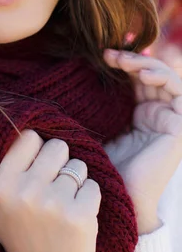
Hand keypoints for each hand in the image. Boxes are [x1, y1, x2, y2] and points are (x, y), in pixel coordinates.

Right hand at [0, 131, 100, 251]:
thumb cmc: (16, 241)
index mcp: (4, 185)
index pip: (30, 138)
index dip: (38, 149)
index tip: (39, 165)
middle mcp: (28, 191)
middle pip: (58, 147)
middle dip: (60, 162)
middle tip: (55, 184)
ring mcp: (55, 203)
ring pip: (79, 166)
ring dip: (76, 181)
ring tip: (65, 202)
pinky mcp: (81, 216)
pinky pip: (93, 187)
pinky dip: (89, 198)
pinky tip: (77, 214)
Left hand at [103, 49, 181, 233]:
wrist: (113, 197)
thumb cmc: (100, 166)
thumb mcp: (98, 127)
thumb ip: (99, 104)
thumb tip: (80, 74)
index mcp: (139, 115)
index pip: (136, 79)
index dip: (123, 62)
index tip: (100, 55)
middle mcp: (157, 115)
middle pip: (150, 74)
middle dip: (130, 59)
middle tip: (107, 54)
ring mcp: (170, 120)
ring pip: (166, 78)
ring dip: (145, 64)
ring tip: (122, 61)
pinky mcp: (179, 127)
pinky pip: (179, 93)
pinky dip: (163, 77)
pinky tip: (141, 74)